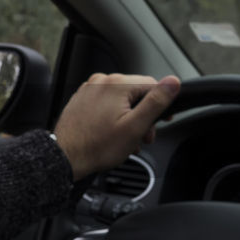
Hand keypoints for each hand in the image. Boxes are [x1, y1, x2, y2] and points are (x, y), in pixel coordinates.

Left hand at [52, 73, 180, 180]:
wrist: (66, 157)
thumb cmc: (97, 146)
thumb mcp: (135, 126)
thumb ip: (156, 102)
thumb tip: (173, 82)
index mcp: (116, 84)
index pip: (152, 85)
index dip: (161, 104)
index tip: (163, 120)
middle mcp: (101, 81)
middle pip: (136, 93)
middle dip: (143, 116)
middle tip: (143, 137)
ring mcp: (89, 90)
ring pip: (121, 100)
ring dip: (129, 119)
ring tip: (127, 140)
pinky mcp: (82, 100)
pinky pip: (106, 104)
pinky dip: (114, 118)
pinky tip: (113, 134)